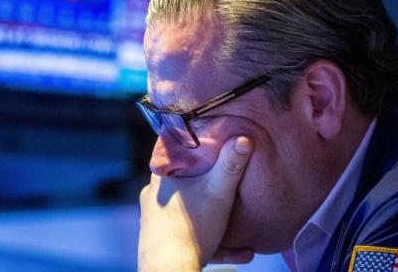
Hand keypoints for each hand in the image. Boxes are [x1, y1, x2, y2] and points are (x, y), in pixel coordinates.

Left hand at [138, 136, 253, 271]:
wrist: (171, 269)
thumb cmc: (191, 228)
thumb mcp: (218, 193)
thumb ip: (231, 165)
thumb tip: (243, 139)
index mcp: (161, 180)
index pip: (171, 153)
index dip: (189, 147)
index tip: (205, 145)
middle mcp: (154, 199)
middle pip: (184, 186)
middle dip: (210, 188)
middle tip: (228, 187)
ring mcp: (156, 222)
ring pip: (191, 215)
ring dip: (217, 222)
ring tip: (242, 233)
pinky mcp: (163, 244)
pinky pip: (192, 239)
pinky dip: (215, 244)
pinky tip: (241, 253)